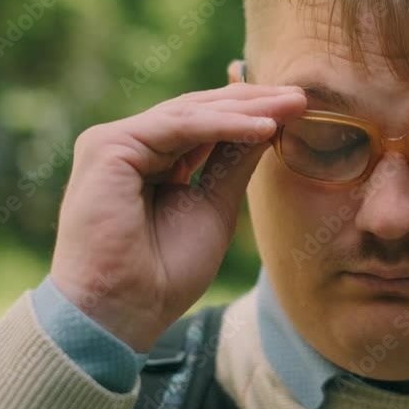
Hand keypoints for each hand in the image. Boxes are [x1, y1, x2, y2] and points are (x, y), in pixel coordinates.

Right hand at [50, 83, 305, 351]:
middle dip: (253, 102)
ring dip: (246, 109)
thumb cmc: (165, 273)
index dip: (250, 113)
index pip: (205, 123)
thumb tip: (269, 125)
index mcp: (150, 161)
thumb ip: (234, 163)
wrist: (123, 312)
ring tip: (292, 106)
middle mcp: (129, 146)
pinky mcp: (107, 147)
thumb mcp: (215, 206)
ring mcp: (114, 143)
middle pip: (199, 111)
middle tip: (301, 96)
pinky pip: (178, 127)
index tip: (297, 107)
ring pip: (191, 114)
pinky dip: (223, 126)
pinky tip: (263, 128)